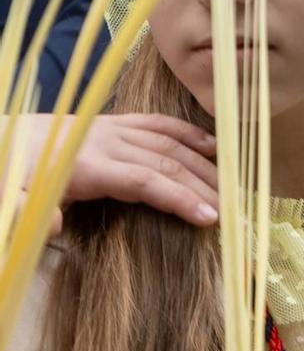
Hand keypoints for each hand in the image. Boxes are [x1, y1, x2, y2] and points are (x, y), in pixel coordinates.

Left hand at [17, 113, 217, 231]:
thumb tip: (56, 227)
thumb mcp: (10, 196)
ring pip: (169, 143)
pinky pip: (156, 123)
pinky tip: (211, 145)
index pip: (145, 181)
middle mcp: (107, 143)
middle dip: (204, 187)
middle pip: (167, 163)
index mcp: (87, 166)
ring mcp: (112, 129)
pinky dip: (187, 132)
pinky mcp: (112, 123)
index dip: (180, 198)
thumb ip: (29, 211)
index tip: (210, 218)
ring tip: (233, 186)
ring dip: (204, 164)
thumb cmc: (10, 173)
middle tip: (235, 213)